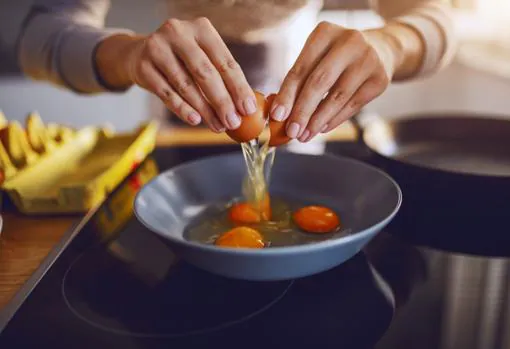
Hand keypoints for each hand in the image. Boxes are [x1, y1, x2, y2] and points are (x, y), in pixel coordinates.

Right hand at [120, 18, 256, 131]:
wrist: (140, 53)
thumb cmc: (182, 59)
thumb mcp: (203, 56)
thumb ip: (221, 76)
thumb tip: (245, 106)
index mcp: (201, 28)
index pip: (225, 61)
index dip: (238, 87)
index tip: (247, 109)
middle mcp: (178, 33)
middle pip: (205, 73)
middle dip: (222, 101)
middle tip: (233, 122)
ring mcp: (158, 48)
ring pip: (186, 85)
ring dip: (204, 110)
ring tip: (217, 126)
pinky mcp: (143, 66)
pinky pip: (166, 93)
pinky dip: (182, 109)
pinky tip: (195, 120)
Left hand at [270, 22, 400, 141]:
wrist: (379, 50)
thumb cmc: (336, 58)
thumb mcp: (317, 58)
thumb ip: (300, 81)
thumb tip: (280, 113)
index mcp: (325, 32)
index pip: (301, 69)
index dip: (287, 94)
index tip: (276, 116)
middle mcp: (349, 41)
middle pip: (319, 83)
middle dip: (302, 111)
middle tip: (291, 131)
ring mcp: (368, 59)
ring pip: (337, 97)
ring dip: (317, 121)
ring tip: (305, 136)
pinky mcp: (380, 79)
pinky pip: (352, 105)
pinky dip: (334, 120)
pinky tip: (322, 129)